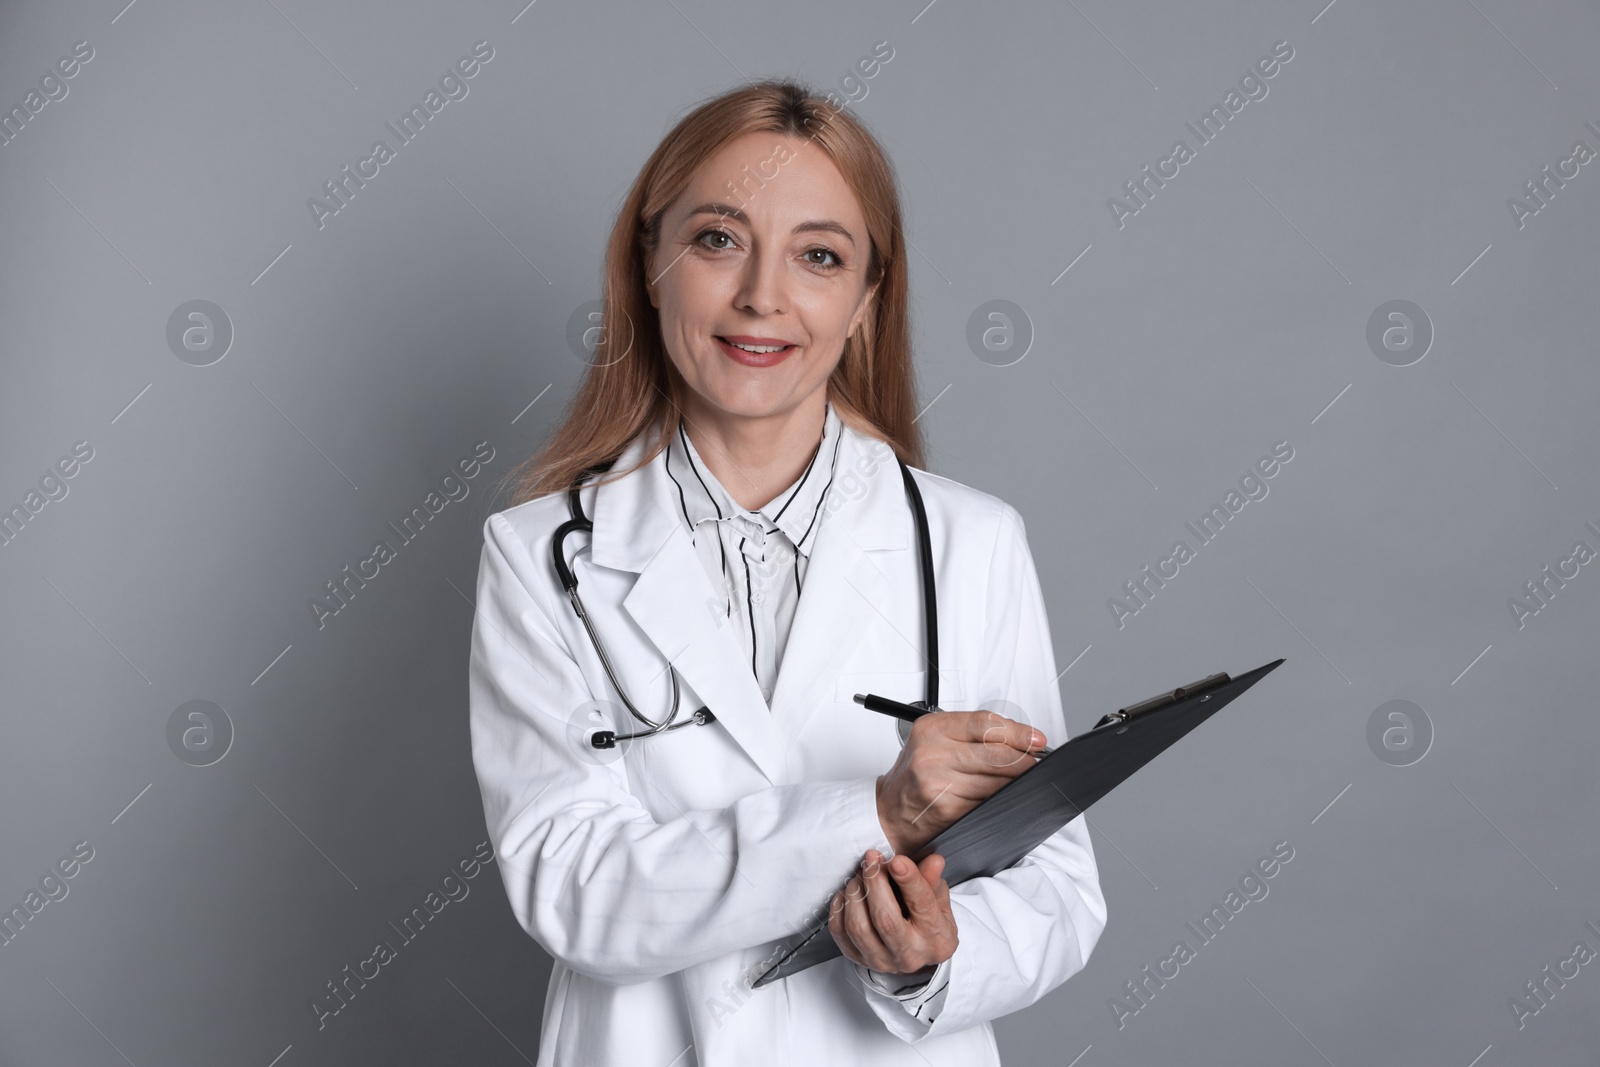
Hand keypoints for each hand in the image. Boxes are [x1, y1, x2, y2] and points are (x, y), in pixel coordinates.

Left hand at [828, 849, 956, 975]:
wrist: (915, 953)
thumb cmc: (929, 923)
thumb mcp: (939, 900)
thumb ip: (932, 880)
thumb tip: (933, 861)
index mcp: (937, 938)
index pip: (922, 905)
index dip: (908, 880)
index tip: (896, 860)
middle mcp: (910, 955)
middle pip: (885, 919)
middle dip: (875, 882)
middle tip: (872, 858)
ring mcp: (882, 961)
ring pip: (858, 927)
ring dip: (855, 893)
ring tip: (860, 874)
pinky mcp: (859, 959)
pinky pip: (840, 932)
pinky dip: (840, 907)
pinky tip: (848, 893)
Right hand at [875, 710, 1045, 854]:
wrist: (888, 810)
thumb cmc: (915, 774)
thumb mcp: (935, 741)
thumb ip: (971, 734)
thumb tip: (1020, 738)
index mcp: (931, 729)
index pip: (985, 724)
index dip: (1017, 732)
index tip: (1036, 739)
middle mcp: (932, 753)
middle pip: (995, 753)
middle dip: (1024, 759)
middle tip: (1035, 762)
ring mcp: (938, 782)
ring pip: (996, 781)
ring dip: (1015, 782)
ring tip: (1020, 780)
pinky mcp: (947, 809)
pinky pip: (986, 803)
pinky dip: (1000, 801)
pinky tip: (1001, 798)